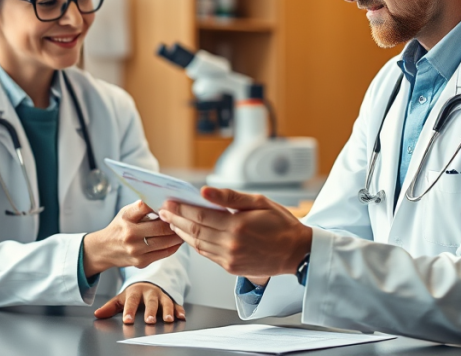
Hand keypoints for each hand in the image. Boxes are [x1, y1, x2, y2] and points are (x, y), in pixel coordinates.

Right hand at [83, 200, 183, 276]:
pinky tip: (178, 241)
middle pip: (160, 227)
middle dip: (174, 223)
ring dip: (177, 235)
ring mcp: (136, 250)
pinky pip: (163, 253)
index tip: (173, 204)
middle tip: (185, 219)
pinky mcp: (141, 262)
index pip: (146, 207)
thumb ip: (142, 208)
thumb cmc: (119, 227)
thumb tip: (165, 203)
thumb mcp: (126, 213)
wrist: (104, 250)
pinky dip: (173, 247)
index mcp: (127, 218)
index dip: (162, 206)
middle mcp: (130, 234)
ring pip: (165, 242)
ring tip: (184, 230)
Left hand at [94, 282, 185, 323]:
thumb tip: (97, 314)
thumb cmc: (134, 294)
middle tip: (149, 320)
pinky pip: (176, 304)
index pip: (131, 301)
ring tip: (168, 320)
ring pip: (165, 302)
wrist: (149, 284)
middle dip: (150, 311)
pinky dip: (179, 310)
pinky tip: (180, 317)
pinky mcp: (170, 299)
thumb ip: (111, 307)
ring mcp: (161, 295)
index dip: (129, 310)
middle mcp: (149, 293)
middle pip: (150, 302)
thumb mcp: (122, 298)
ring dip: (167, 311)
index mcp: (136, 291)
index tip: (127, 320)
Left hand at [159, 187, 312, 278]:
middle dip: (176, 220)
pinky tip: (189, 235)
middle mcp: (231, 245)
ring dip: (182, 233)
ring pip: (198, 245)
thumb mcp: (259, 202)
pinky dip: (195, 244)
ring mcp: (230, 259)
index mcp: (237, 226)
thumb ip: (229, 197)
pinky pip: (207, 255)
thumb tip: (204, 192)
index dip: (181, 208)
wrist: (296, 252)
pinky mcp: (231, 268)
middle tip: (163, 211)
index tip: (168, 202)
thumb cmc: (281, 224)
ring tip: (172, 222)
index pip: (200, 216)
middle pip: (194, 231)